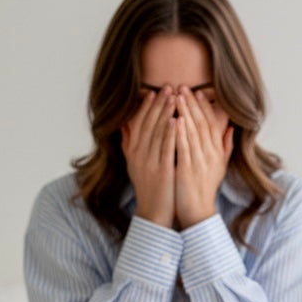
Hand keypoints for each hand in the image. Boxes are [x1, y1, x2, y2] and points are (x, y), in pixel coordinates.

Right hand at [121, 88, 175, 227]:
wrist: (153, 214)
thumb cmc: (148, 188)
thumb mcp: (134, 164)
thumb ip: (129, 143)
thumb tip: (124, 124)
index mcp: (133, 152)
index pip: (139, 124)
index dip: (147, 107)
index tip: (154, 92)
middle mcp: (139, 155)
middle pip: (148, 124)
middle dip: (158, 104)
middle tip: (168, 87)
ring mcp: (150, 163)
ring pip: (157, 133)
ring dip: (166, 113)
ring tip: (174, 97)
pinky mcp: (162, 171)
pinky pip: (166, 149)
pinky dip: (171, 134)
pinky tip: (177, 120)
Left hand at [173, 87, 233, 229]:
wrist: (198, 213)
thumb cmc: (205, 190)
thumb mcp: (219, 167)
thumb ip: (225, 147)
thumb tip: (230, 128)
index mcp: (216, 153)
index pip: (212, 124)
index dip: (205, 108)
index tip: (198, 93)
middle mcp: (210, 155)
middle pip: (202, 124)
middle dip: (192, 104)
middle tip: (183, 87)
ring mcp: (199, 163)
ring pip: (193, 133)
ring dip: (185, 113)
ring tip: (177, 97)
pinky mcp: (187, 171)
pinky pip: (184, 148)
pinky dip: (180, 133)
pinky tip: (175, 120)